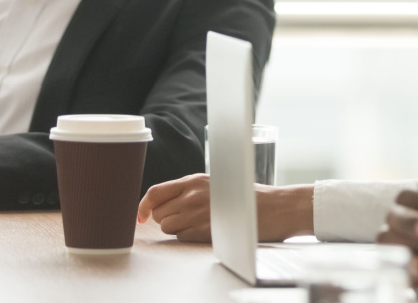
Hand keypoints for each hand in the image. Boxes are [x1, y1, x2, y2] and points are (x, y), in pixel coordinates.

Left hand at [137, 173, 314, 242]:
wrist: (275, 207)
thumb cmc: (248, 197)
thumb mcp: (216, 183)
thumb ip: (190, 190)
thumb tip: (164, 203)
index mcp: (195, 180)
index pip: (155, 192)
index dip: (144, 206)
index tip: (142, 215)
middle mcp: (193, 194)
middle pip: (159, 212)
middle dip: (166, 218)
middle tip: (184, 218)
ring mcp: (198, 213)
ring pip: (168, 227)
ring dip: (178, 228)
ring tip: (199, 223)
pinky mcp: (206, 230)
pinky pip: (182, 237)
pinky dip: (189, 236)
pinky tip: (207, 229)